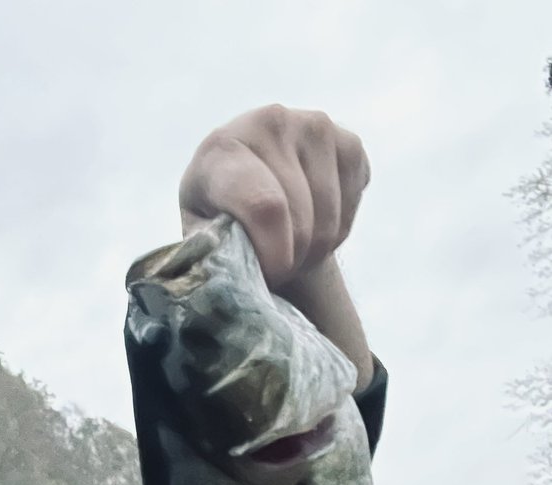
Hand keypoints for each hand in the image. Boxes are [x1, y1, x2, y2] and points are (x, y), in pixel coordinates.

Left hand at [179, 104, 373, 389]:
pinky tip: (312, 221)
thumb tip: (219, 287)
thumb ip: (209, 258)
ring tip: (290, 245)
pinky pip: (355, 206)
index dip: (274, 256)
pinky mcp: (348, 141)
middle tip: (274, 264)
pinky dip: (339, 229)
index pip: (266, 208)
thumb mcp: (203, 244)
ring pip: (330, 220)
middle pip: (303, 222)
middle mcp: (268, 122)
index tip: (266, 274)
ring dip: (314, 249)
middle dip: (291, 258)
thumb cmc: (220, 229)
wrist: (250, 201)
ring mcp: (314, 125)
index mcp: (221, 150)